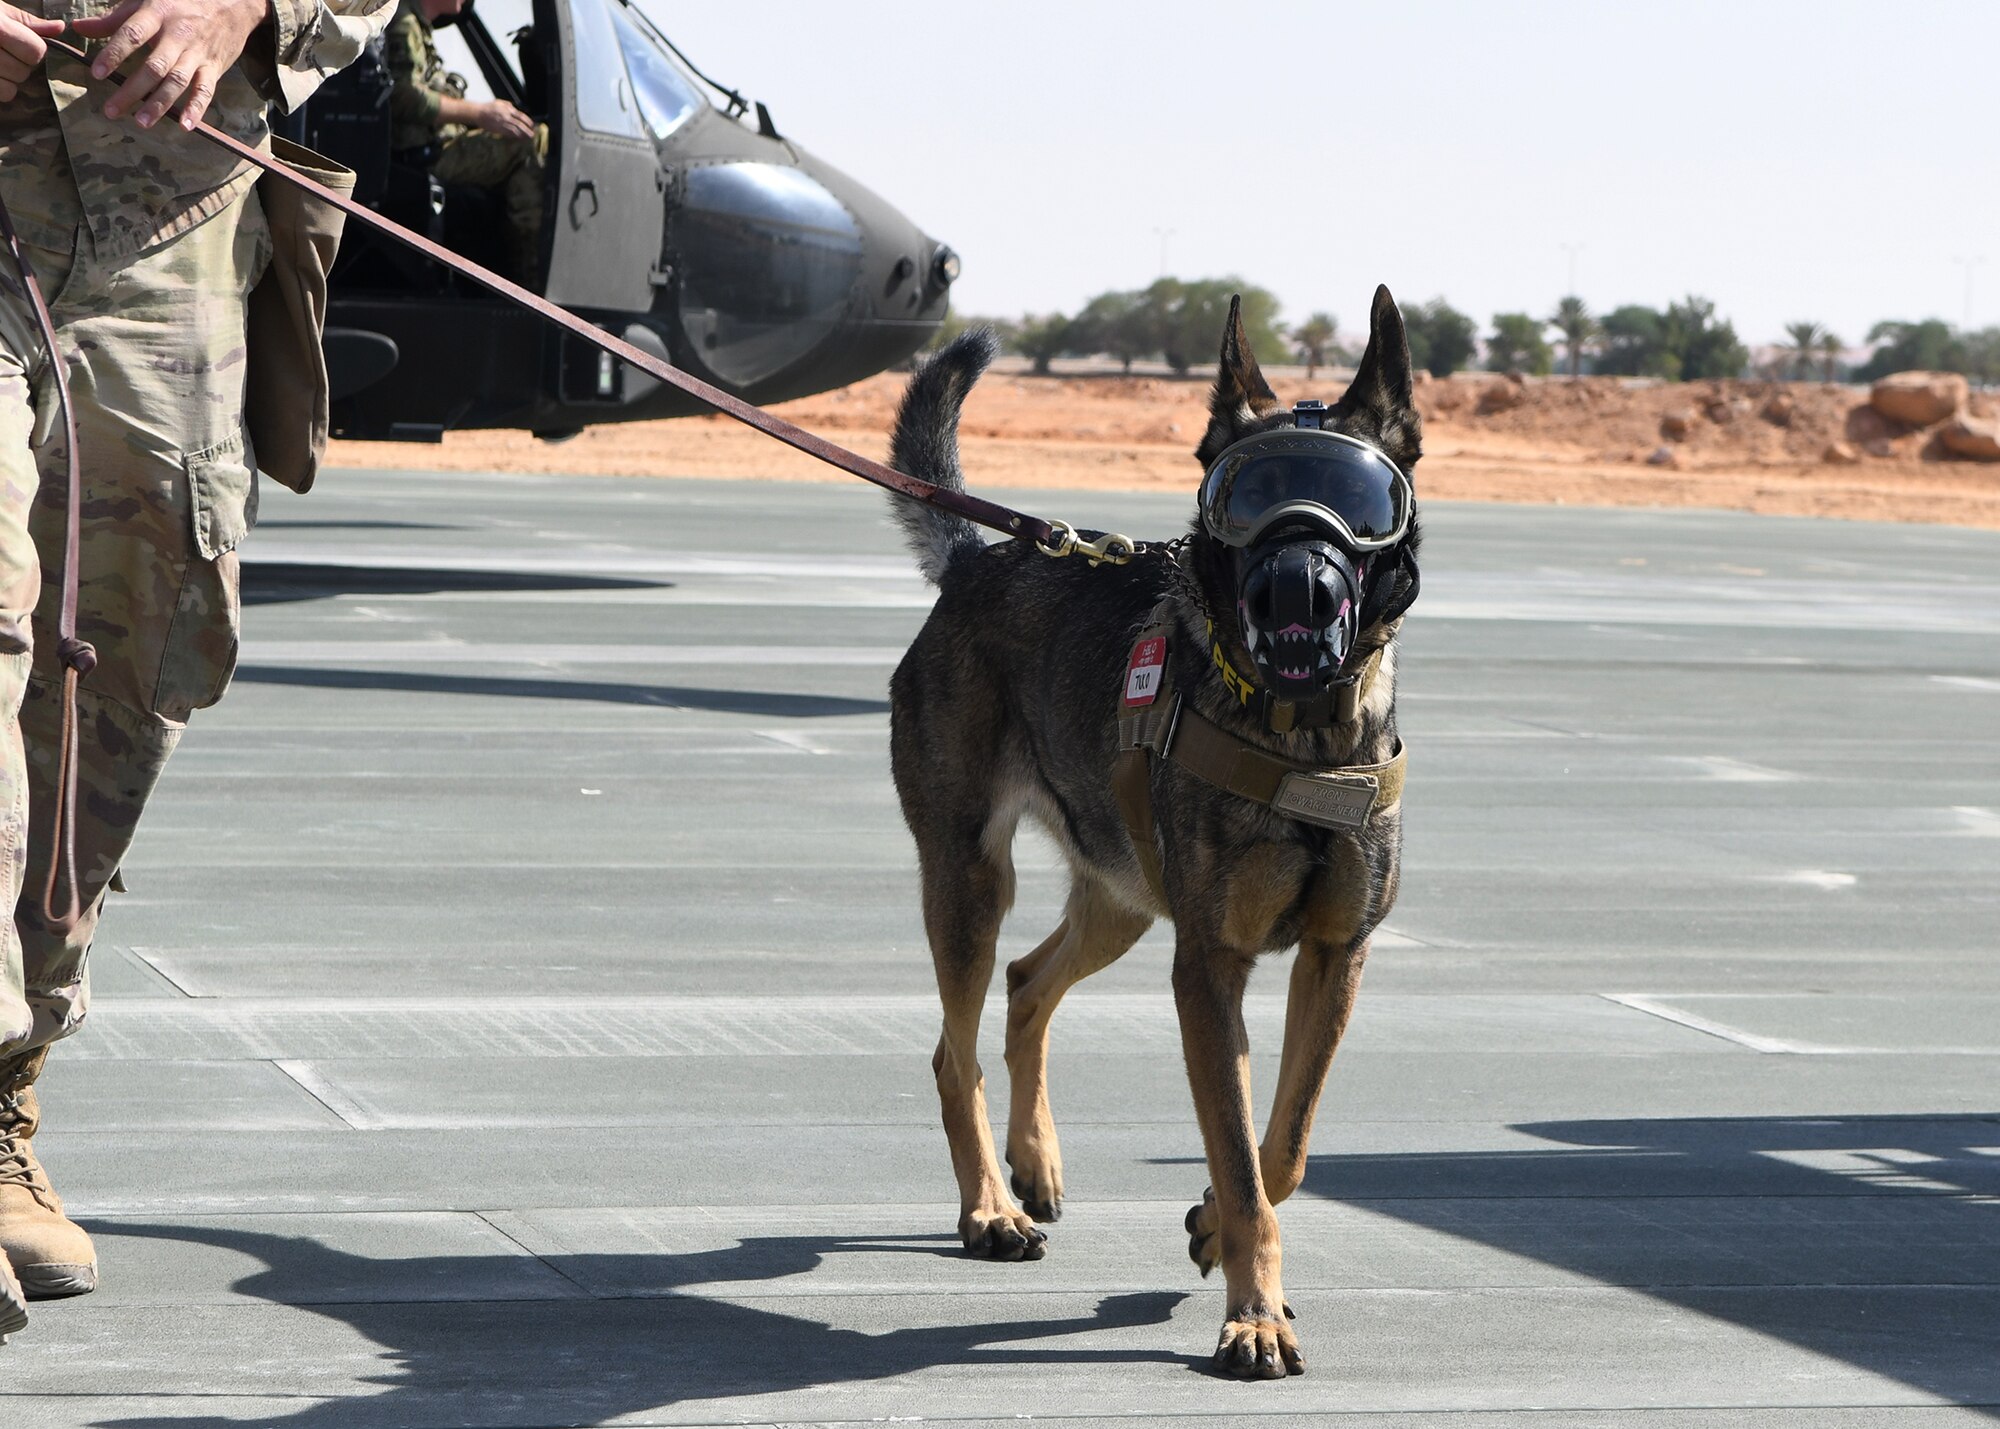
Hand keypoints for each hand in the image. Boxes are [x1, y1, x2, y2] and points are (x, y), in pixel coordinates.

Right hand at [0, 5, 66, 103]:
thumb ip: (28, 22)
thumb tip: (60, 27)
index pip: (36, 52)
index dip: (33, 48)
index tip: (21, 41)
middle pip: (24, 72)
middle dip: (20, 64)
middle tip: (5, 51)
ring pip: (12, 88)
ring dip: (9, 78)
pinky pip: (3, 95)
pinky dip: (1, 87)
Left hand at [71, 0, 267, 130]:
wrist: (232, 3)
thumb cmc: (182, 1)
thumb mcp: (146, 1)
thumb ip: (113, 18)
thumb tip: (79, 28)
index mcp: (157, 13)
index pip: (132, 35)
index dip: (113, 54)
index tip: (96, 74)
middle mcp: (178, 35)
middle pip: (153, 66)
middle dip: (132, 90)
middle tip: (111, 110)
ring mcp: (197, 53)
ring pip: (177, 82)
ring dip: (160, 104)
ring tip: (141, 122)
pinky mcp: (214, 67)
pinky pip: (206, 90)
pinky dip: (197, 109)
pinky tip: (185, 125)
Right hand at [472, 98, 534, 139]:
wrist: (478, 113)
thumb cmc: (489, 107)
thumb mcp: (499, 102)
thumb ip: (509, 105)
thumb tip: (516, 109)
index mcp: (507, 109)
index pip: (520, 116)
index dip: (527, 121)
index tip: (532, 125)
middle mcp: (506, 117)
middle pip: (519, 125)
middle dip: (527, 130)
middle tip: (532, 134)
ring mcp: (502, 124)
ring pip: (514, 131)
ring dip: (522, 134)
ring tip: (527, 137)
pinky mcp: (498, 130)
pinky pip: (508, 134)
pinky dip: (514, 136)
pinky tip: (518, 137)